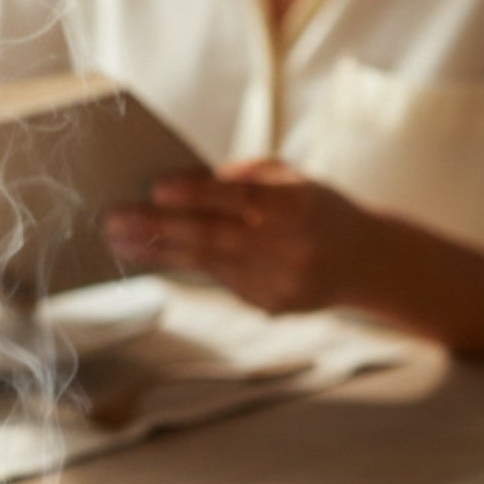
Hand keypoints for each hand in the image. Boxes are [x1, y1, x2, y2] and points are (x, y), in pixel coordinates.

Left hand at [104, 159, 381, 313]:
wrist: (369, 261)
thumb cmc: (316, 208)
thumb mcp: (293, 179)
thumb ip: (243, 178)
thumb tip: (182, 180)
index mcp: (299, 203)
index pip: (240, 198)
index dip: (197, 192)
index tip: (155, 187)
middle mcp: (291, 245)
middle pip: (215, 237)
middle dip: (159, 229)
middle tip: (114, 221)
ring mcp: (281, 280)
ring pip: (209, 265)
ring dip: (159, 253)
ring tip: (119, 242)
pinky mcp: (271, 305)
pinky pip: (220, 282)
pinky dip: (187, 267)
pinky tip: (153, 257)